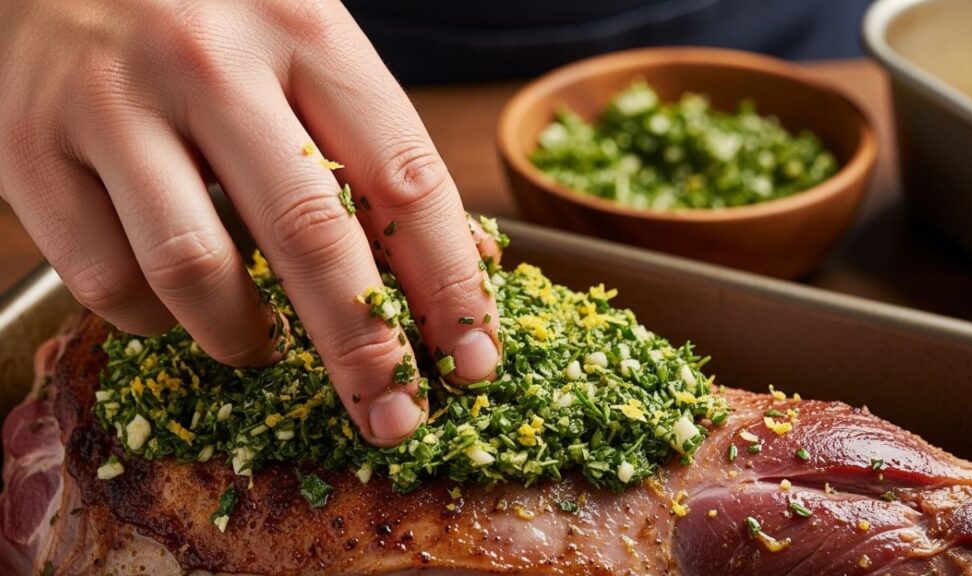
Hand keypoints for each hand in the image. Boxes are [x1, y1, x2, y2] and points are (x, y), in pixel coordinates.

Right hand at [0, 0, 501, 445]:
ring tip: (263, 349)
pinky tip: (176, 304)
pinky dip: (154, 320)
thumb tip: (463, 268)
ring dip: (244, 339)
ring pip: (194, 268)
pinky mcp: (29, 149)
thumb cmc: (210, 12)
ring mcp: (112, 105)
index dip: (449, 285)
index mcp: (305, 32)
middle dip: (364, 350)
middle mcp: (210, 63)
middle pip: (309, 235)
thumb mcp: (310, 46)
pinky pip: (106, 279)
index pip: (403, 178)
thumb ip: (377, 149)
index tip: (474, 359)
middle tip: (395, 416)